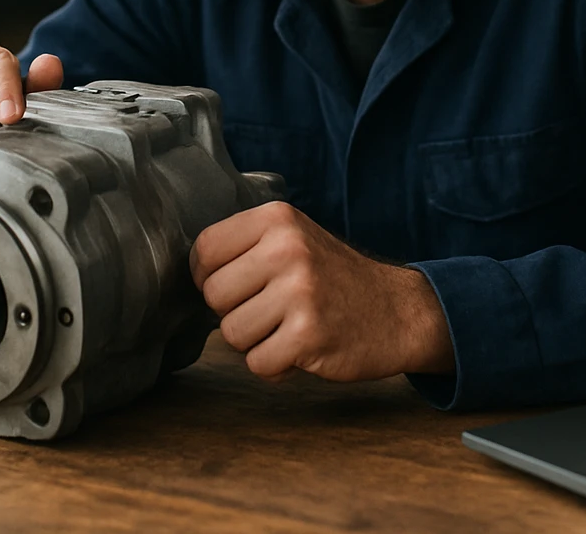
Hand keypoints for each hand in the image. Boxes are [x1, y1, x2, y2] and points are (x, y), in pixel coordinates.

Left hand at [190, 201, 454, 381]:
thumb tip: (187, 275)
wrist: (398, 310)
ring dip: (256, 342)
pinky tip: (302, 349)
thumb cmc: (334, 278)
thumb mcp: (294, 238)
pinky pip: (258, 364)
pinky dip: (276, 366)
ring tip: (289, 328)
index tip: (238, 286)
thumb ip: (244, 246)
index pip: (204, 250)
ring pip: (232, 334)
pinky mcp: (308, 335)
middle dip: (236, 313)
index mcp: (277, 219)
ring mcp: (299, 291)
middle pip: (214, 296)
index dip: (211, 278)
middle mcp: (287, 248)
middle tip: (272, 310)